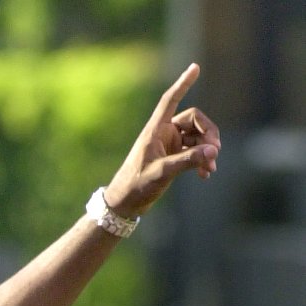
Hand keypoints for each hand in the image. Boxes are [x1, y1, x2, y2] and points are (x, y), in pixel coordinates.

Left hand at [104, 63, 219, 219]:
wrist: (125, 205)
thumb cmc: (136, 186)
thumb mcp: (162, 173)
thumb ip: (187, 161)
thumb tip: (213, 151)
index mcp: (155, 130)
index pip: (171, 100)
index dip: (183, 83)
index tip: (195, 67)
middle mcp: (164, 133)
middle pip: (194, 120)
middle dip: (207, 134)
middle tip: (215, 152)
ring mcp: (170, 145)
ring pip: (197, 137)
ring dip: (207, 150)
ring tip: (211, 168)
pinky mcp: (174, 157)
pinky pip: (194, 152)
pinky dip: (201, 160)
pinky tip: (205, 174)